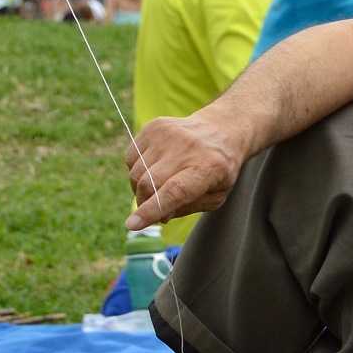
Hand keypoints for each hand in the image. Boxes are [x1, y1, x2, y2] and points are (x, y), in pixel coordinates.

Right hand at [125, 115, 247, 230]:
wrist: (222, 129)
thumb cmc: (219, 170)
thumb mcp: (216, 195)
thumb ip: (187, 208)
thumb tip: (158, 216)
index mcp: (209, 168)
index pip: (175, 191)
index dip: (152, 210)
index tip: (132, 225)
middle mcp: (187, 147)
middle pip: (149, 184)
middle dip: (144, 204)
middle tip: (153, 210)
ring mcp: (168, 134)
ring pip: (136, 173)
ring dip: (142, 187)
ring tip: (161, 183)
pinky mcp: (153, 127)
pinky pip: (131, 158)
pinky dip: (138, 169)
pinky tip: (157, 165)